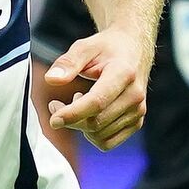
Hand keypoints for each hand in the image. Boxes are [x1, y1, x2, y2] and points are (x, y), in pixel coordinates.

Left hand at [45, 29, 151, 149]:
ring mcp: (138, 111)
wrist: (134, 49)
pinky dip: (92, 134)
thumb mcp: (85, 47)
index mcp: (123, 73)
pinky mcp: (136, 122)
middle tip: (54, 104)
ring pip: (99, 135)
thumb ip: (68, 63)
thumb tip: (51, 79)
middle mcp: (135, 95)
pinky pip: (107, 142)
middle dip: (70, 119)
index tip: (53, 120)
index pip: (97, 102)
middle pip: (96, 123)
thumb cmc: (107, 48)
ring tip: (77, 100)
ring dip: (80, 125)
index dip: (73, 114)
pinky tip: (89, 114)